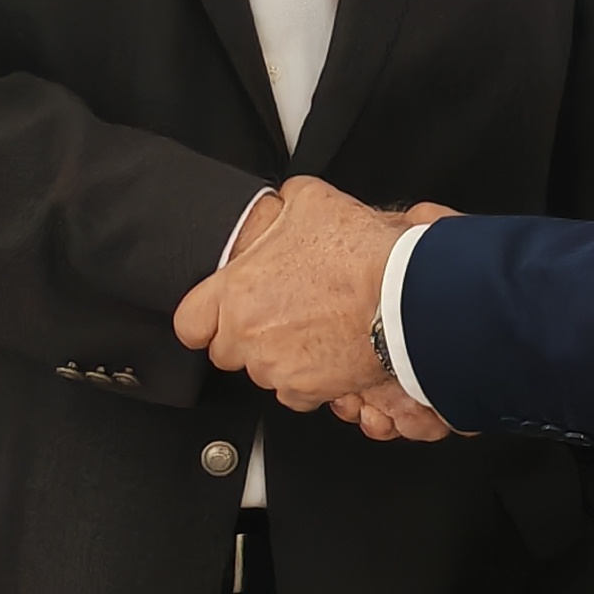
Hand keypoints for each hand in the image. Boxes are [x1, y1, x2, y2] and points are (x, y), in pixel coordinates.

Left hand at [174, 176, 456, 424]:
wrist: (403, 297)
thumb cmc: (359, 254)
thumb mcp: (312, 201)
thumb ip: (283, 204)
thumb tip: (282, 202)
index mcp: (236, 292)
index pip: (190, 323)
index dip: (204, 319)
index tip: (217, 317)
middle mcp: (249, 336)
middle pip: (227, 352)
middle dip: (247, 338)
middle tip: (278, 317)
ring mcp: (277, 368)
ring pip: (264, 372)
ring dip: (280, 357)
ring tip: (312, 330)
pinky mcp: (308, 391)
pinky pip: (297, 393)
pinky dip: (309, 379)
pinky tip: (328, 352)